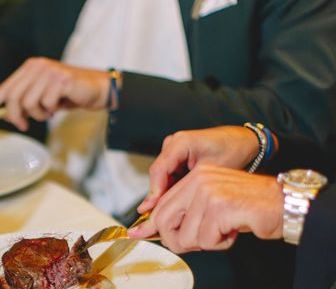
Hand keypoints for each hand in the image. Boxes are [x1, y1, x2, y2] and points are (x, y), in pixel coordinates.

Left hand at [0, 57, 111, 130]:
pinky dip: (50, 110)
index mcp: (31, 67)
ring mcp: (49, 72)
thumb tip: (9, 115)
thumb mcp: (44, 96)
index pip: (6, 87)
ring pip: (28, 103)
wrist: (99, 89)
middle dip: (16, 115)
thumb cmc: (71, 93)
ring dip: (38, 114)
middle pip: (13, 97)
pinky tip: (59, 106)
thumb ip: (26, 102)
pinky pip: (45, 103)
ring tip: (49, 111)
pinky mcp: (60, 80)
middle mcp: (37, 66)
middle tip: (23, 124)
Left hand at [129, 165, 283, 252]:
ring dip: (206, 243)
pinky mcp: (219, 207)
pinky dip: (220, 244)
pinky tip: (234, 230)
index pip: (162, 204)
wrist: (283, 203)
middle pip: (164, 221)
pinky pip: (206, 240)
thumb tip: (165, 232)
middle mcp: (198, 180)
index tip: (138, 233)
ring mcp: (208, 192)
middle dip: (177, 240)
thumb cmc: (250, 207)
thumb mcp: (214, 203)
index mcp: (195, 178)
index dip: (151, 224)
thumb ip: (190, 212)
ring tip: (225, 231)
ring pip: (186, 236)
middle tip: (198, 242)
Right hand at [137, 126, 259, 212]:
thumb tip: (173, 207)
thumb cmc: (233, 151)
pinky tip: (179, 206)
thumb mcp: (212, 172)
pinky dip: (174, 191)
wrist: (244, 142)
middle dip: (159, 198)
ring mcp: (174, 150)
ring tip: (169, 216)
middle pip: (158, 175)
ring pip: (163, 178)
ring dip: (166, 196)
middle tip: (155, 221)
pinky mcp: (178, 157)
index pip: (159, 171)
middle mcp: (173, 144)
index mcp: (180, 143)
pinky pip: (170, 176)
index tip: (152, 211)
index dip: (155, 193)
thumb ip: (190, 187)